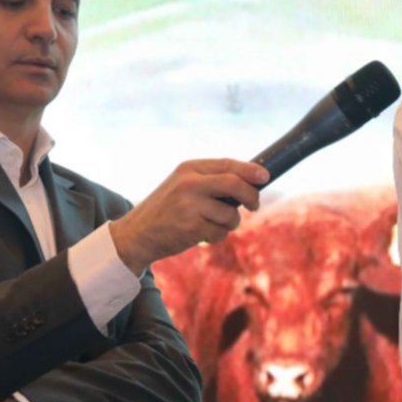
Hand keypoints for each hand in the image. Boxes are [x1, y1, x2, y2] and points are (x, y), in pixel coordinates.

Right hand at [110, 159, 269, 274]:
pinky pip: (220, 232)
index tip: (265, 177)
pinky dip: (217, 237)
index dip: (250, 170)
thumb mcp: (183, 186)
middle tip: (254, 206)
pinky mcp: (190, 227)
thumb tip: (251, 182)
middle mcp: (188, 183)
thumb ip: (210, 181)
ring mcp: (189, 205)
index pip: (227, 164)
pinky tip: (201, 236)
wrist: (137, 234)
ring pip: (230, 214)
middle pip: (234, 184)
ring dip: (230, 223)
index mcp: (188, 168)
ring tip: (212, 225)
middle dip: (251, 196)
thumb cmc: (167, 211)